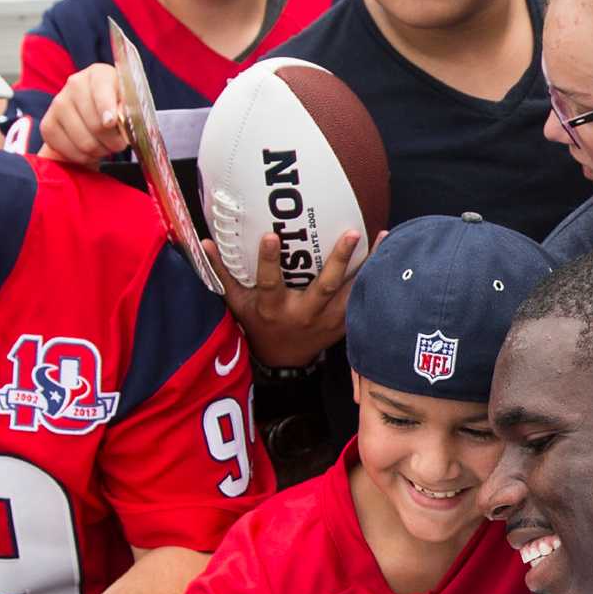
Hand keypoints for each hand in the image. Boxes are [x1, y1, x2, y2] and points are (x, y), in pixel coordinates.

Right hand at [35, 64, 127, 165]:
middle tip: (118, 143)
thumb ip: (129, 108)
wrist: (94, 115)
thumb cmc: (118, 108)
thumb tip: (119, 116)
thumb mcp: (131, 104)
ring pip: (85, 142)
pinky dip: (83, 157)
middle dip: (113, 141)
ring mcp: (58, 104)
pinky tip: (89, 149)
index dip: (107, 109)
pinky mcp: (48, 125)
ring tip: (104, 144)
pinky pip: (69, 152)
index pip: (102, 90)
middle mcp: (74, 84)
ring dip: (100, 151)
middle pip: (96, 124)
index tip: (112, 123)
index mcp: (99, 74)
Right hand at [206, 229, 372, 370]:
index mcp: (274, 307)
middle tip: (351, 233)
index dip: (269, 260)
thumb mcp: (236, 303)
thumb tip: (205, 242)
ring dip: (368, 264)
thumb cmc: (258, 325)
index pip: (270, 281)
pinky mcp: (343, 323)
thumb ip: (222, 273)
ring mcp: (327, 319)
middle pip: (325, 285)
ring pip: (351, 290)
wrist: (285, 360)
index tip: (271, 236)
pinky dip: (375, 278)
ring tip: (382, 237)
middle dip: (339, 259)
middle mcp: (304, 313)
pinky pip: (362, 298)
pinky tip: (388, 257)